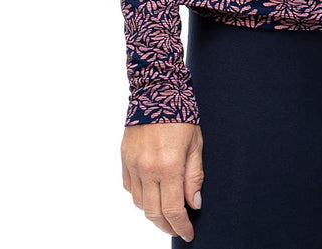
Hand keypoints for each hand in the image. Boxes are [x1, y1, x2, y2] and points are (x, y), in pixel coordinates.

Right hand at [121, 122, 203, 242]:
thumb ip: (194, 176)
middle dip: (167, 225)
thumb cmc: (182, 113)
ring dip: (153, 213)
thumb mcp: (196, 143)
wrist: (156, 88)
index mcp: (168, 165)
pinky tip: (152, 194)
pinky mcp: (124, 158)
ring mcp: (133, 164)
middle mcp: (147, 168)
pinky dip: (141, 197)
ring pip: (140, 203)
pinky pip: (130, 188)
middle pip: (153, 212)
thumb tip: (194, 204)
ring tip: (167, 213)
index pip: (172, 209)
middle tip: (178, 228)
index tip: (188, 233)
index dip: (181, 226)